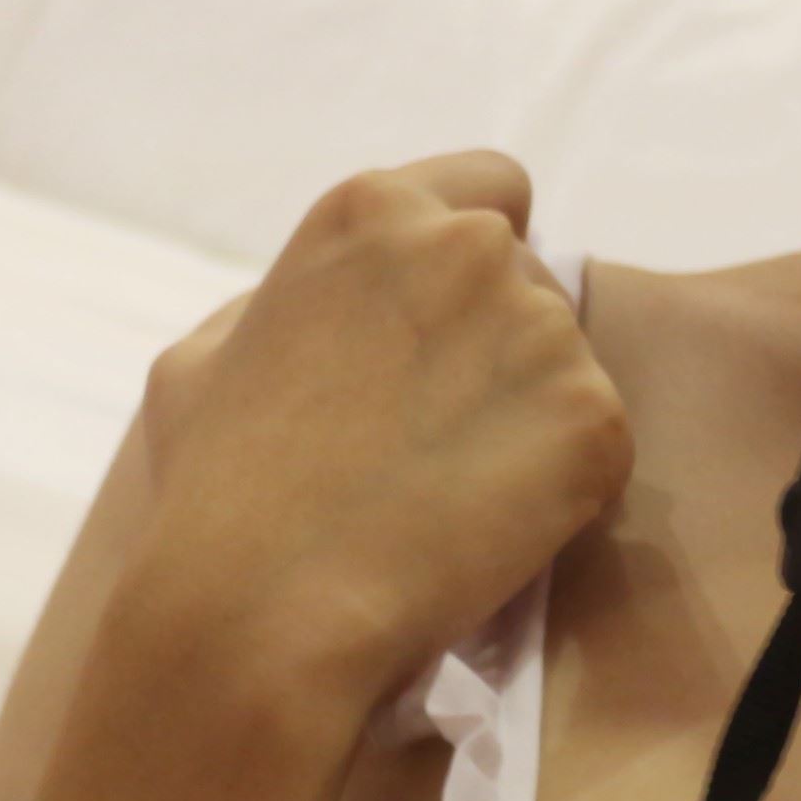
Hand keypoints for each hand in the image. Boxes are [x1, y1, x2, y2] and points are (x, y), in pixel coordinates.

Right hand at [104, 154, 631, 737]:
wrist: (264, 613)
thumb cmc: (217, 496)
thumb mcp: (202, 360)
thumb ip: (282, 304)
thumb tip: (332, 296)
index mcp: (371, 212)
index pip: (492, 188)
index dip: (482, 255)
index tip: (458, 321)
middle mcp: (468, 247)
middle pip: (532, 281)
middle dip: (500, 345)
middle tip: (436, 437)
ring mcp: (540, 329)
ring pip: (568, 365)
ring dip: (530, 418)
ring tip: (447, 496)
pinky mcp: (592, 419)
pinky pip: (598, 446)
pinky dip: (562, 491)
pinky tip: (486, 532)